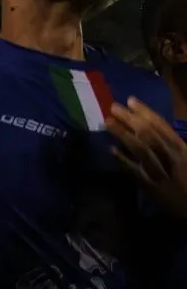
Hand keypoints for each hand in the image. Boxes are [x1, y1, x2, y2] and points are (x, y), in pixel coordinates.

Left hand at [107, 97, 186, 218]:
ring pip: (140, 150)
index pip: (162, 126)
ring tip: (108, 122)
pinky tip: (111, 149)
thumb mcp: (185, 157)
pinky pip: (135, 172)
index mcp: (182, 149)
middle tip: (113, 107)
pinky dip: (123, 160)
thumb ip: (173, 144)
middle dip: (130, 119)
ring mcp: (161, 173)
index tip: (131, 101)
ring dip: (123, 134)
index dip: (145, 112)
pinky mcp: (151, 187)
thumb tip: (154, 127)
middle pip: (148, 135)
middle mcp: (172, 158)